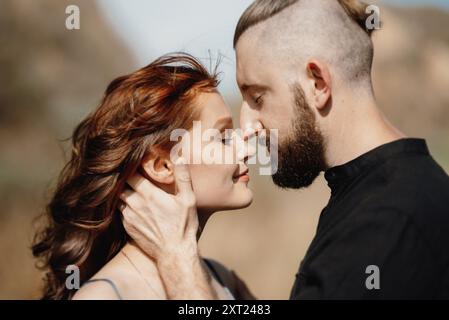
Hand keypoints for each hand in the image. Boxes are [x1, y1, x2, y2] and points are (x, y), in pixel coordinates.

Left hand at [119, 159, 216, 298]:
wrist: (174, 254)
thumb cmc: (184, 226)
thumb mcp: (188, 200)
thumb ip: (183, 177)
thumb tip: (180, 156)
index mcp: (149, 194)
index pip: (130, 173)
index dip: (131, 165)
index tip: (135, 160)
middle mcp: (134, 204)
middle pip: (120, 184)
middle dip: (124, 176)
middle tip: (131, 171)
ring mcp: (128, 216)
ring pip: (118, 197)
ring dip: (122, 190)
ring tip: (130, 186)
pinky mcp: (127, 227)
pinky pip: (120, 210)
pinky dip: (124, 204)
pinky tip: (132, 203)